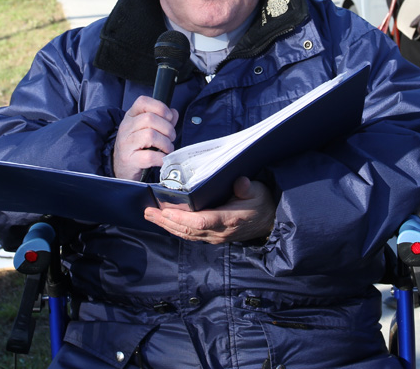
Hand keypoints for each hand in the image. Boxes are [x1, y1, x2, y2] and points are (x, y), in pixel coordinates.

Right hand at [112, 95, 177, 181]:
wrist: (121, 168)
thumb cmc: (136, 147)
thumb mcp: (146, 129)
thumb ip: (162, 120)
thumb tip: (174, 113)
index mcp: (131, 117)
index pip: (143, 102)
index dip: (160, 107)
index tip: (168, 118)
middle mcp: (126, 128)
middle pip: (150, 118)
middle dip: (167, 128)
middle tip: (170, 137)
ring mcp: (126, 144)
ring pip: (151, 135)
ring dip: (166, 143)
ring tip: (167, 148)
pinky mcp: (130, 160)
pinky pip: (150, 156)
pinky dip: (161, 158)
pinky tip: (162, 159)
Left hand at [144, 176, 275, 243]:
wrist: (270, 219)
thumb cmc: (262, 202)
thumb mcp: (259, 191)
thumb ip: (248, 188)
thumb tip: (240, 182)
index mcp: (229, 219)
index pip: (202, 221)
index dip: (183, 218)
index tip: (167, 210)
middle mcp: (219, 232)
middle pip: (188, 230)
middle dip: (167, 221)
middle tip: (149, 211)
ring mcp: (215, 237)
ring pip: (187, 234)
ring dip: (167, 226)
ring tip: (151, 215)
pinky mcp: (212, 237)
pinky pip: (191, 235)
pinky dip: (176, 228)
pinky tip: (165, 221)